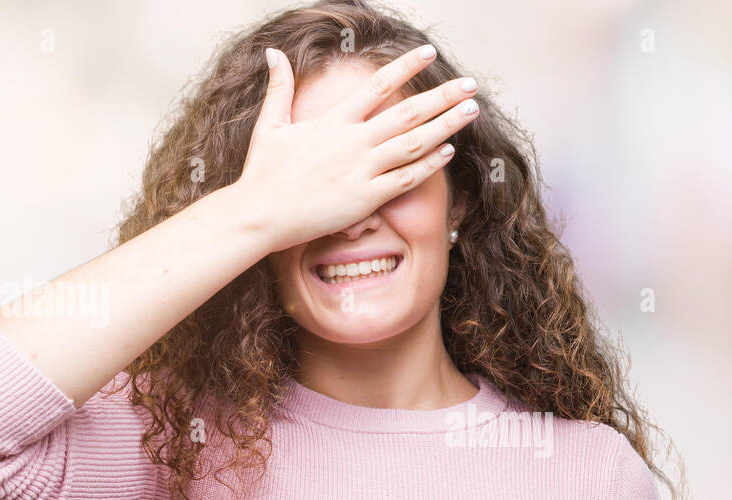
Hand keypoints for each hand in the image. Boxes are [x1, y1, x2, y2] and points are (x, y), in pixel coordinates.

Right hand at [235, 43, 479, 251]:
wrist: (260, 215)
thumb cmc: (263, 173)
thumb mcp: (269, 125)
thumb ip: (279, 87)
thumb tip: (273, 52)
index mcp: (333, 121)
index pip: (377, 85)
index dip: (406, 67)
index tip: (429, 54)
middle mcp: (353, 141)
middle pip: (408, 112)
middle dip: (443, 96)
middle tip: (471, 85)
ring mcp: (362, 170)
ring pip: (414, 143)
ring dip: (446, 125)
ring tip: (471, 111)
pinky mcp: (367, 198)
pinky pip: (406, 179)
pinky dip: (429, 164)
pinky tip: (449, 151)